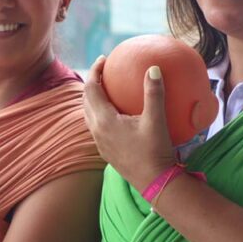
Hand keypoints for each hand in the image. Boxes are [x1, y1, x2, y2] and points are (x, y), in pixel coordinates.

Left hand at [83, 56, 176, 189]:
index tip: (103, 59)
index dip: (95, 71)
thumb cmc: (155, 151)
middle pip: (86, 100)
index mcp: (104, 120)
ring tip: (107, 89)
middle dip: (93, 83)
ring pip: (89, 115)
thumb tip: (153, 68)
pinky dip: (101, 113)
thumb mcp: (156, 120)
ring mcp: (100, 142)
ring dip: (94, 99)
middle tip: (104, 71)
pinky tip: (118, 114)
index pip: (92, 89)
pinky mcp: (106, 151)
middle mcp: (97, 131)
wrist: (154, 183)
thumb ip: (154, 92)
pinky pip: (97, 126)